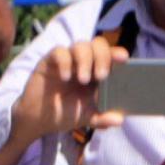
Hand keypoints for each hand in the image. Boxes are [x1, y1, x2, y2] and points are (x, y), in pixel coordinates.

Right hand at [9, 36, 125, 145]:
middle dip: (102, 57)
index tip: (123, 59)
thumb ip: (102, 118)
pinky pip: (59, 52)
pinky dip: (64, 61)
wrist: (40, 120)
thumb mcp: (87, 118)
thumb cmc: (66, 113)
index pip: (110, 55)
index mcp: (96, 71)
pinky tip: (65, 77)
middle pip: (98, 45)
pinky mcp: (50, 61)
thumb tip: (119, 120)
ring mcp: (68, 59)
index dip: (117, 53)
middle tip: (101, 76)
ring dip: (85, 60)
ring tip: (83, 80)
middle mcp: (84, 61)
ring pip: (80, 45)